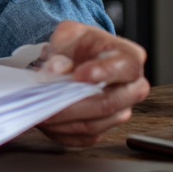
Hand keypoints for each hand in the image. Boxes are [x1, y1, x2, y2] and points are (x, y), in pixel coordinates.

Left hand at [36, 20, 149, 146]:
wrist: (77, 57)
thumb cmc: (79, 44)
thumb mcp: (68, 33)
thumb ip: (61, 48)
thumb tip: (57, 68)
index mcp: (129, 58)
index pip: (126, 68)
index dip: (101, 72)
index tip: (77, 75)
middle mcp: (132, 88)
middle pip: (109, 103)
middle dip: (73, 104)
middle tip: (47, 99)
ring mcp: (121, 111)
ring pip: (95, 124)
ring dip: (63, 120)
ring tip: (40, 111)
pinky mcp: (106, 127)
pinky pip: (86, 137)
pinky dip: (62, 132)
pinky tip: (46, 121)